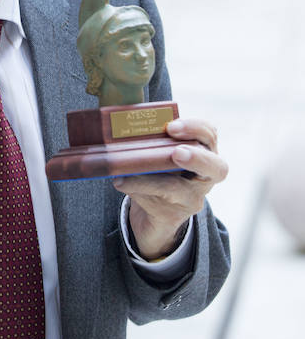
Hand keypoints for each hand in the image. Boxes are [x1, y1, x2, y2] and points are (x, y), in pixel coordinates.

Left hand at [113, 118, 227, 260]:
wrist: (154, 211)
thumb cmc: (159, 171)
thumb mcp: (159, 152)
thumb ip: (153, 139)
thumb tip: (124, 124)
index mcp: (205, 153)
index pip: (210, 135)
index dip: (195, 128)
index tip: (171, 126)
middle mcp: (206, 177)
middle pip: (217, 168)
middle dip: (198, 158)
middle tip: (177, 152)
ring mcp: (192, 199)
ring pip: (177, 189)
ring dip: (150, 179)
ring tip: (126, 173)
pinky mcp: (173, 215)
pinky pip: (156, 202)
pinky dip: (136, 190)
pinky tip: (120, 182)